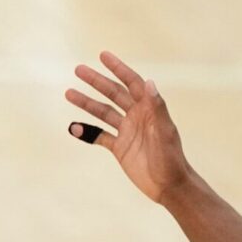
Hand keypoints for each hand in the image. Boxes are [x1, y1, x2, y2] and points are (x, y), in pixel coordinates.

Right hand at [65, 51, 192, 203]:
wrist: (169, 186)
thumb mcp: (165, 132)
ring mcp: (127, 132)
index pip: (131, 82)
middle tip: (78, 69)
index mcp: (149, 109)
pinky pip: (99, 136)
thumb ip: (157, 108)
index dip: (118, 68)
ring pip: (103, 112)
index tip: (102, 55)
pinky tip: (74, 127)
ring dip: (86, 103)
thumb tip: (149, 82)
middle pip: (113, 93)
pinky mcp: (119, 148)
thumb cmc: (171, 158)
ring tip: (69, 93)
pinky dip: (87, 132)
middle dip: (96, 81)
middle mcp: (136, 116)